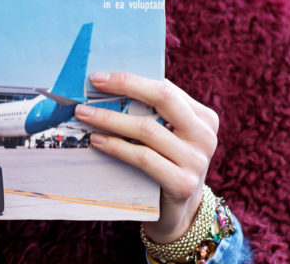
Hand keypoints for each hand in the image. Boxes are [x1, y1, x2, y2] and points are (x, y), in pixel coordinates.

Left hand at [74, 71, 218, 243]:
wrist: (176, 213)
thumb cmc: (164, 165)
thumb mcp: (166, 136)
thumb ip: (151, 113)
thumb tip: (108, 85)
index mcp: (203, 118)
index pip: (166, 88)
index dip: (132, 79)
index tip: (100, 76)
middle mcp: (205, 136)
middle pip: (163, 98)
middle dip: (125, 86)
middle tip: (94, 83)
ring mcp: (197, 161)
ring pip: (147, 129)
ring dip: (111, 118)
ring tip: (85, 114)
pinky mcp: (182, 183)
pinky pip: (143, 158)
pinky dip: (116, 146)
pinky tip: (97, 140)